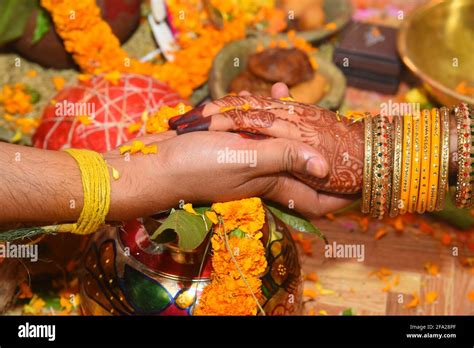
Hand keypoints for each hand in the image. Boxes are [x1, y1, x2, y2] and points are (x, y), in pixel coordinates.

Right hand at [169, 84, 363, 194]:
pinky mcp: (230, 148)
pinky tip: (267, 95)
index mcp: (270, 183)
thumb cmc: (196, 166)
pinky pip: (259, 133)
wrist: (154, 165)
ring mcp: (246, 162)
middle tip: (341, 136)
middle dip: (322, 156)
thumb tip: (326, 167)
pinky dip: (267, 117)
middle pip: (302, 171)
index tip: (360, 188)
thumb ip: (283, 158)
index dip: (339, 198)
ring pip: (281, 147)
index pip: (313, 200)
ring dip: (296, 128)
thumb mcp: (244, 158)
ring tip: (304, 102)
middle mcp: (262, 175)